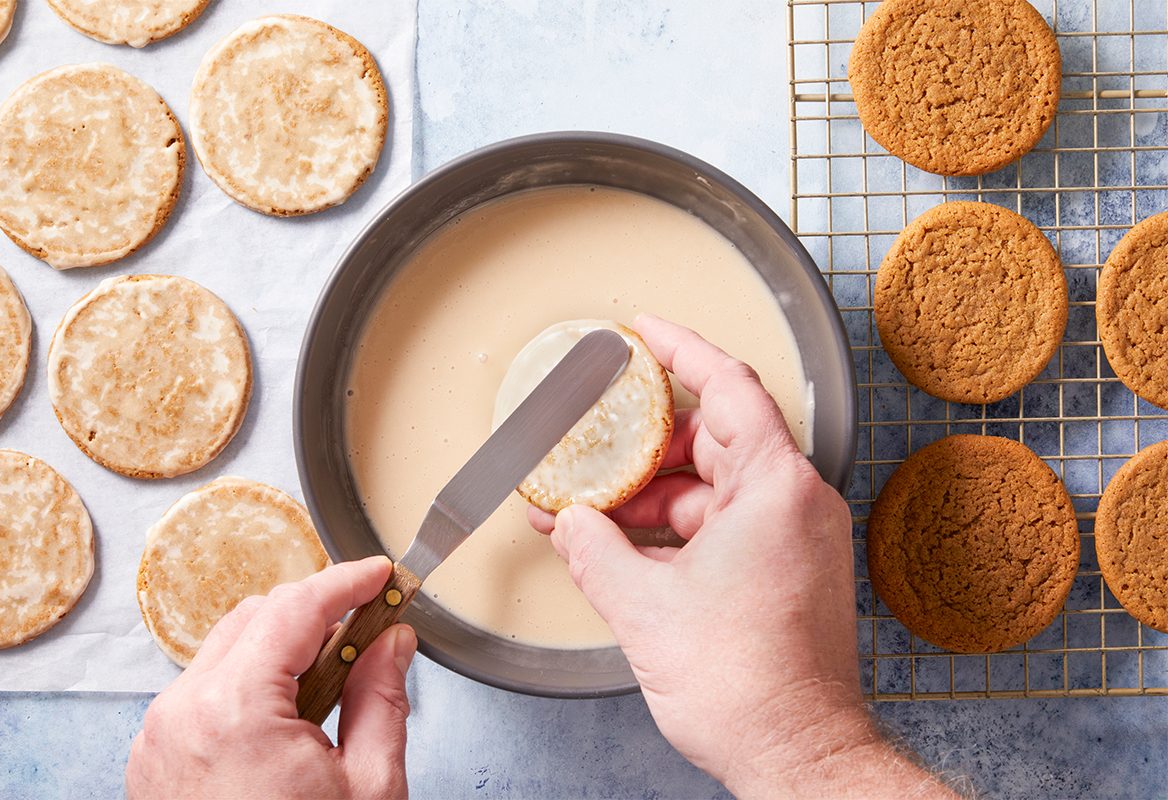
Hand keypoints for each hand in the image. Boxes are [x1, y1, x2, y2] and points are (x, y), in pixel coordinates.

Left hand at [126, 557, 416, 799]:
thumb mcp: (368, 787)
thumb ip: (382, 698)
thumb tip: (393, 642)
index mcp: (234, 712)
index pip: (295, 609)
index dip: (346, 582)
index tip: (379, 574)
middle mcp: (182, 714)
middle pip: (255, 616)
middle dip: (316, 610)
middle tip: (371, 623)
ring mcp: (159, 737)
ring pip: (227, 649)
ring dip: (283, 645)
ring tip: (337, 677)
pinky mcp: (154, 759)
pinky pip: (205, 690)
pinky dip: (252, 680)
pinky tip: (295, 710)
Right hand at [530, 315, 952, 797]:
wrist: (795, 754)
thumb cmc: (749, 686)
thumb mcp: (644, 607)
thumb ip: (595, 549)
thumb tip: (570, 524)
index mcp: (776, 489)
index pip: (728, 387)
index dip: (681, 349)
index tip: (645, 329)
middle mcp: (796, 505)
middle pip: (713, 439)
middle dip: (645, 443)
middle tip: (596, 438)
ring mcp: (794, 539)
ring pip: (712, 487)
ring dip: (651, 496)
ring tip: (590, 510)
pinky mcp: (785, 571)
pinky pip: (722, 526)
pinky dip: (674, 530)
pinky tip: (622, 546)